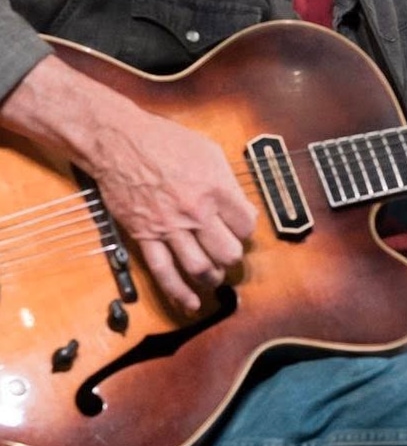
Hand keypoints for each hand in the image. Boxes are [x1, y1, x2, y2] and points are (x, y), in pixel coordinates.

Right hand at [0, 55, 257, 314]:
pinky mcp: (145, 236)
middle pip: (228, 251)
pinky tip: (190, 304)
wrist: (119, 143)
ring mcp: (170, 228)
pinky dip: (179, 292)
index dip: (247, 229)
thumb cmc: (165, 141)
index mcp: (216, 189)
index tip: (241, 228)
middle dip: (233, 257)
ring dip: (212, 277)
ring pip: (200, 267)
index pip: (246, 225)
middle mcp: (196, 212)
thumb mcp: (209, 151)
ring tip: (215, 277)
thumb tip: (240, 205)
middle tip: (230, 254)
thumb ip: (227, 181)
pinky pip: (164, 272)